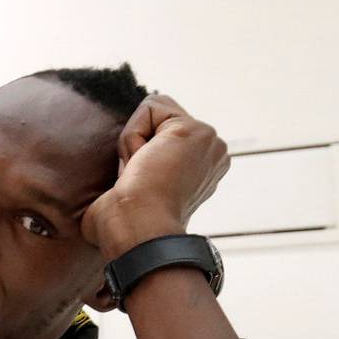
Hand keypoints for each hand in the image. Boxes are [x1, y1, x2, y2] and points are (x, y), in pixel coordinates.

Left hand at [81, 93, 229, 260]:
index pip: (162, 136)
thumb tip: (126, 167)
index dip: (139, 158)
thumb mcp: (133, 194)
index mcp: (202, 172)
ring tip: (140, 174)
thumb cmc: (126, 226)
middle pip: (158, 122)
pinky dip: (134, 134)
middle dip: (138, 148)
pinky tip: (142, 164)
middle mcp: (212, 155)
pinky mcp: (193, 129)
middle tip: (139, 181)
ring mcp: (208, 142)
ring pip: (154, 113)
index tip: (141, 188)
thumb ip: (138, 172)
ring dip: (134, 143)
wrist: (137, 231)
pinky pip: (151, 107)